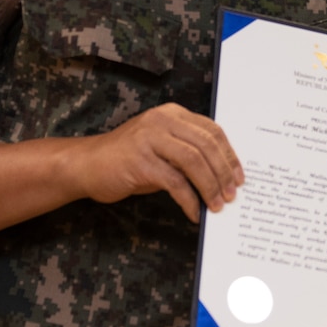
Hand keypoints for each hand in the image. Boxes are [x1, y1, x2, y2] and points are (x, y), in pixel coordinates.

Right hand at [65, 102, 242, 222]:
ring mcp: (150, 139)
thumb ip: (187, 152)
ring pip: (194, 162)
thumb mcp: (161, 146)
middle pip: (206, 145)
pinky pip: (175, 182)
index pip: (212, 130)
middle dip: (223, 173)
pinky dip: (189, 200)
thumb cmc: (128, 159)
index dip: (229, 155)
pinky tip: (193, 213)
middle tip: (231, 195)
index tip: (239, 177)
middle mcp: (162, 121)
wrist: (88, 164)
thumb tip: (221, 175)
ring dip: (210, 187)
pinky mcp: (141, 162)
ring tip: (216, 206)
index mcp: (171, 114)